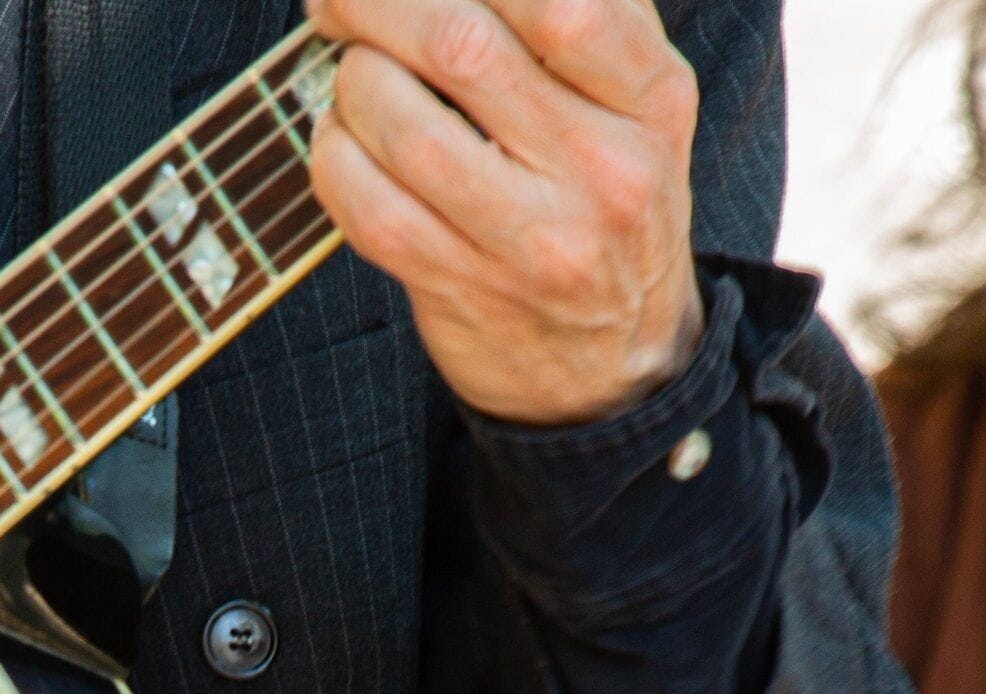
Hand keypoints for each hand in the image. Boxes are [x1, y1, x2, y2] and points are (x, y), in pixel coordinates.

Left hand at [301, 0, 707, 425]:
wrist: (616, 364)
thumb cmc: (606, 196)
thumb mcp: (634, 101)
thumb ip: (582, 16)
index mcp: (654, 97)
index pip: (558, 2)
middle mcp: (605, 168)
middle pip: (460, 45)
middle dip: (373, 3)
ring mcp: (534, 240)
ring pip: (400, 124)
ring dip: (351, 82)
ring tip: (356, 79)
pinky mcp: (464, 289)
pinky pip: (364, 202)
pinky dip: (331, 153)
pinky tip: (343, 141)